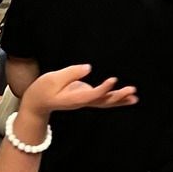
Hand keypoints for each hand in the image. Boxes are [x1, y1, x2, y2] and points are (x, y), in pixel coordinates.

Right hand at [20, 63, 137, 120]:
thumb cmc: (43, 90)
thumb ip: (71, 73)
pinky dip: (114, 99)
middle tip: (132, 90)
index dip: (104, 89)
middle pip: (103, 102)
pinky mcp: (85, 97)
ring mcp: (84, 101)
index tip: (114, 79)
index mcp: (74, 99)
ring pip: (105, 103)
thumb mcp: (52, 79)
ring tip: (135, 97)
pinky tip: (126, 97)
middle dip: (118, 97)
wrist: (37, 104)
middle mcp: (82, 102)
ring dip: (120, 100)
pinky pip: (103, 100)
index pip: (92, 95)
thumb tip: (88, 68)